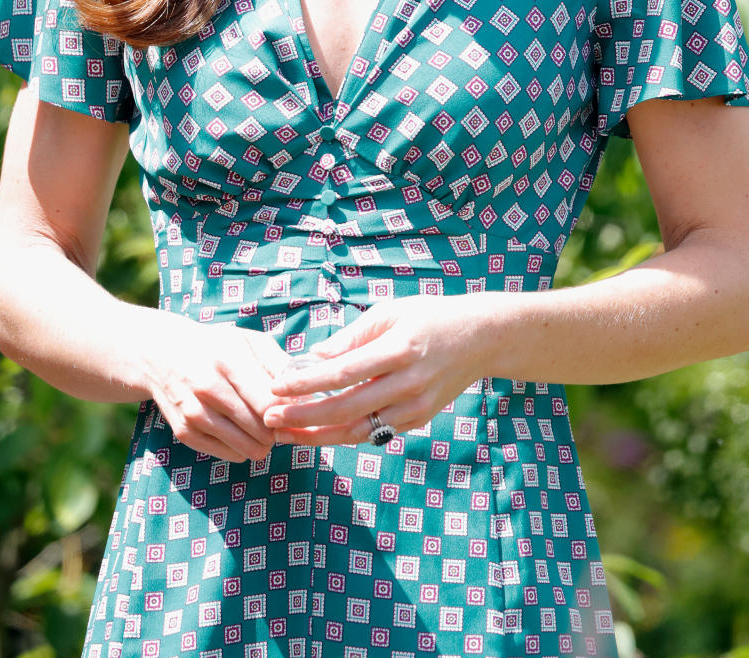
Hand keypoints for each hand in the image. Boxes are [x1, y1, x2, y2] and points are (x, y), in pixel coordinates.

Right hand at [143, 314, 293, 461]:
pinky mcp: (185, 433)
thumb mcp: (248, 340)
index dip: (288, 411)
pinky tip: (241, 430)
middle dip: (278, 429)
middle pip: (261, 429)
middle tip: (280, 419)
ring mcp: (193, 413)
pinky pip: (230, 456)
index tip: (293, 407)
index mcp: (228, 359)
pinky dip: (243, 448)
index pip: (270, 403)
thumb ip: (279, 363)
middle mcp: (207, 387)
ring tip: (263, 426)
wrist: (161, 354)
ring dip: (263, 442)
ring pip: (248, 448)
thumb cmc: (216, 346)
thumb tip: (304, 392)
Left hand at [262, 294, 486, 445]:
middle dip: (304, 416)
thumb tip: (312, 357)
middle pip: (347, 408)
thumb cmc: (429, 317)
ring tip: (285, 432)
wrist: (479, 339)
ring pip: (358, 430)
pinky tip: (315, 430)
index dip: (307, 382)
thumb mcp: (390, 313)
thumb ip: (351, 337)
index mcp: (400, 349)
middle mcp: (409, 384)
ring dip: (318, 434)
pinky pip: (373, 432)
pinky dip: (342, 434)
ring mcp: (415, 407)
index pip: (344, 372)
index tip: (277, 385)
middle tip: (270, 417)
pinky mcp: (417, 421)